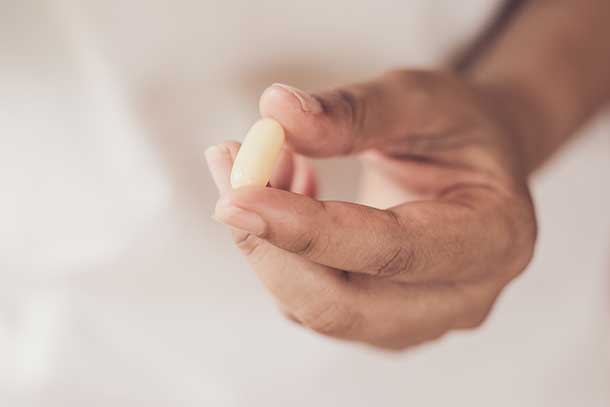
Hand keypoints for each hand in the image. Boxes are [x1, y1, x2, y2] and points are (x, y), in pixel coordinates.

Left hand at [205, 71, 536, 349]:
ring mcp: (418, 320)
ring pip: (316, 310)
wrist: (477, 164)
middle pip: (342, 307)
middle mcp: (460, 298)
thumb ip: (354, 110)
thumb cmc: (459, 129)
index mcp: (493, 238)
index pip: (390, 252)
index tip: (237, 193)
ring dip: (268, 241)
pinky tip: (286, 191)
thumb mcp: (422, 98)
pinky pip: (310, 302)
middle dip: (269, 243)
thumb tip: (275, 113)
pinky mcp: (380, 321)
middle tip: (229, 165)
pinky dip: (279, 250)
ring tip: (264, 162)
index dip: (306, 228)